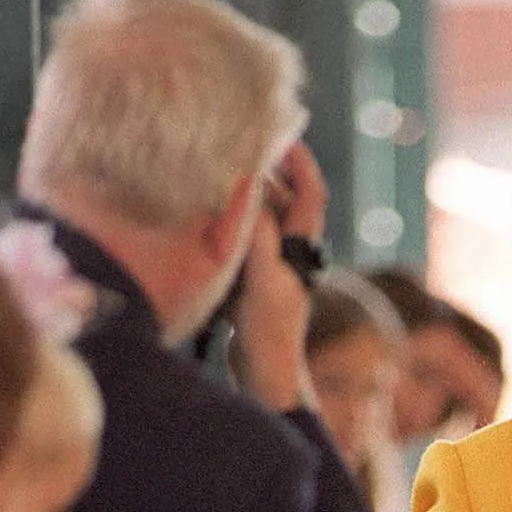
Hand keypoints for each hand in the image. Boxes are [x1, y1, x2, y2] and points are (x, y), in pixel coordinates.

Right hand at [233, 143, 328, 412]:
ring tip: (209, 176)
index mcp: (302, 248)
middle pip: (280, 202)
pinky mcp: (249, 288)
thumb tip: (252, 186)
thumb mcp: (262, 274)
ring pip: (257, 223)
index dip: (300, 161)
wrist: (263, 378)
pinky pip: (238, 246)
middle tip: (229, 149)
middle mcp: (290, 256)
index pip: (311, 193)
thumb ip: (260, 230)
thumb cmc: (268, 329)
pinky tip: (199, 221)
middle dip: (259, 175)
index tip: (279, 133)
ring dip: (238, 201)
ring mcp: (270, 272)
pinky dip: (224, 229)